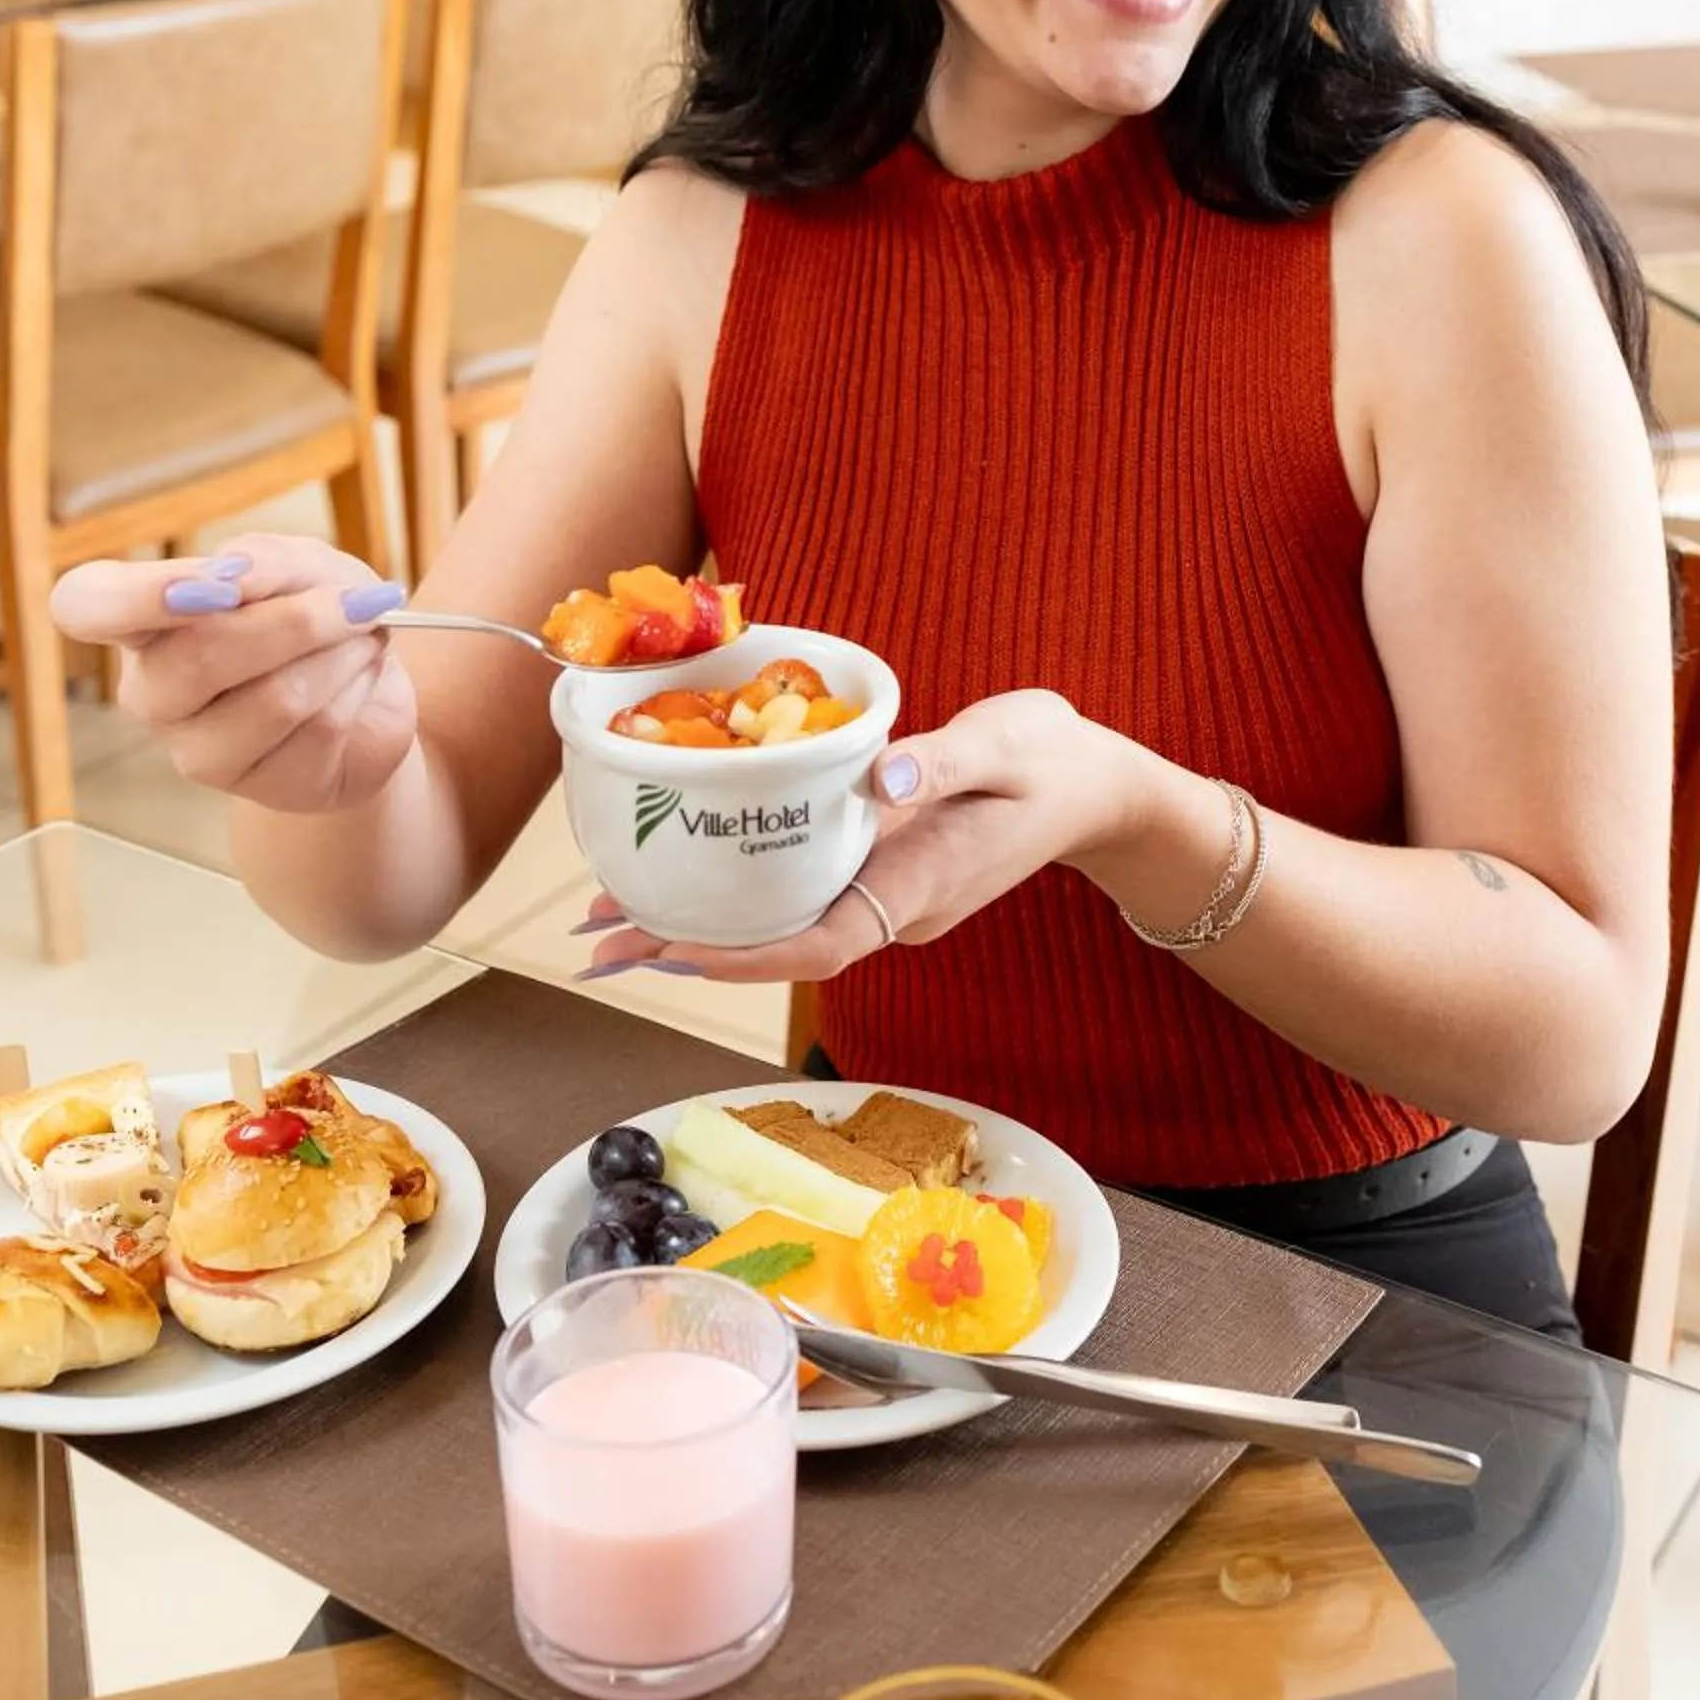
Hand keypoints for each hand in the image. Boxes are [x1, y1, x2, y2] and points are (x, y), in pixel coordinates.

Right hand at [50, 533, 418, 814]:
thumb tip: (233, 576)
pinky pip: (320, 727)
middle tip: (357, 601)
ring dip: (343, 654)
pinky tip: (363, 678)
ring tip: (365, 636)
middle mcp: (153, 692)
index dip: (140, 595)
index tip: (220, 584)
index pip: (85, 605)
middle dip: (298, 620)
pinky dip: (360, 686)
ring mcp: (198, 751)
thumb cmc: (318, 612)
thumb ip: (264, 561)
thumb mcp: (300, 564)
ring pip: (274, 697)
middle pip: (201, 655)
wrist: (376, 685)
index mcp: (142, 621)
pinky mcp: (263, 786)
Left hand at [576, 688, 1136, 987]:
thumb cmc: (1058, 761)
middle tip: (598, 936)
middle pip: (780, 943)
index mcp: (922, 885)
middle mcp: (896, 904)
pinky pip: (799, 886)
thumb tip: (886, 772)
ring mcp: (889, 892)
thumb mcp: (1010, 742)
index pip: (820, 946)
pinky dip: (738, 882)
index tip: (670, 949)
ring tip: (614, 907)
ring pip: (782, 919)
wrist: (1102, 786)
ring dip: (700, 918)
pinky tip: (691, 858)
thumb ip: (946, 758)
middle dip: (688, 945)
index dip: (741, 957)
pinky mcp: (884, 866)